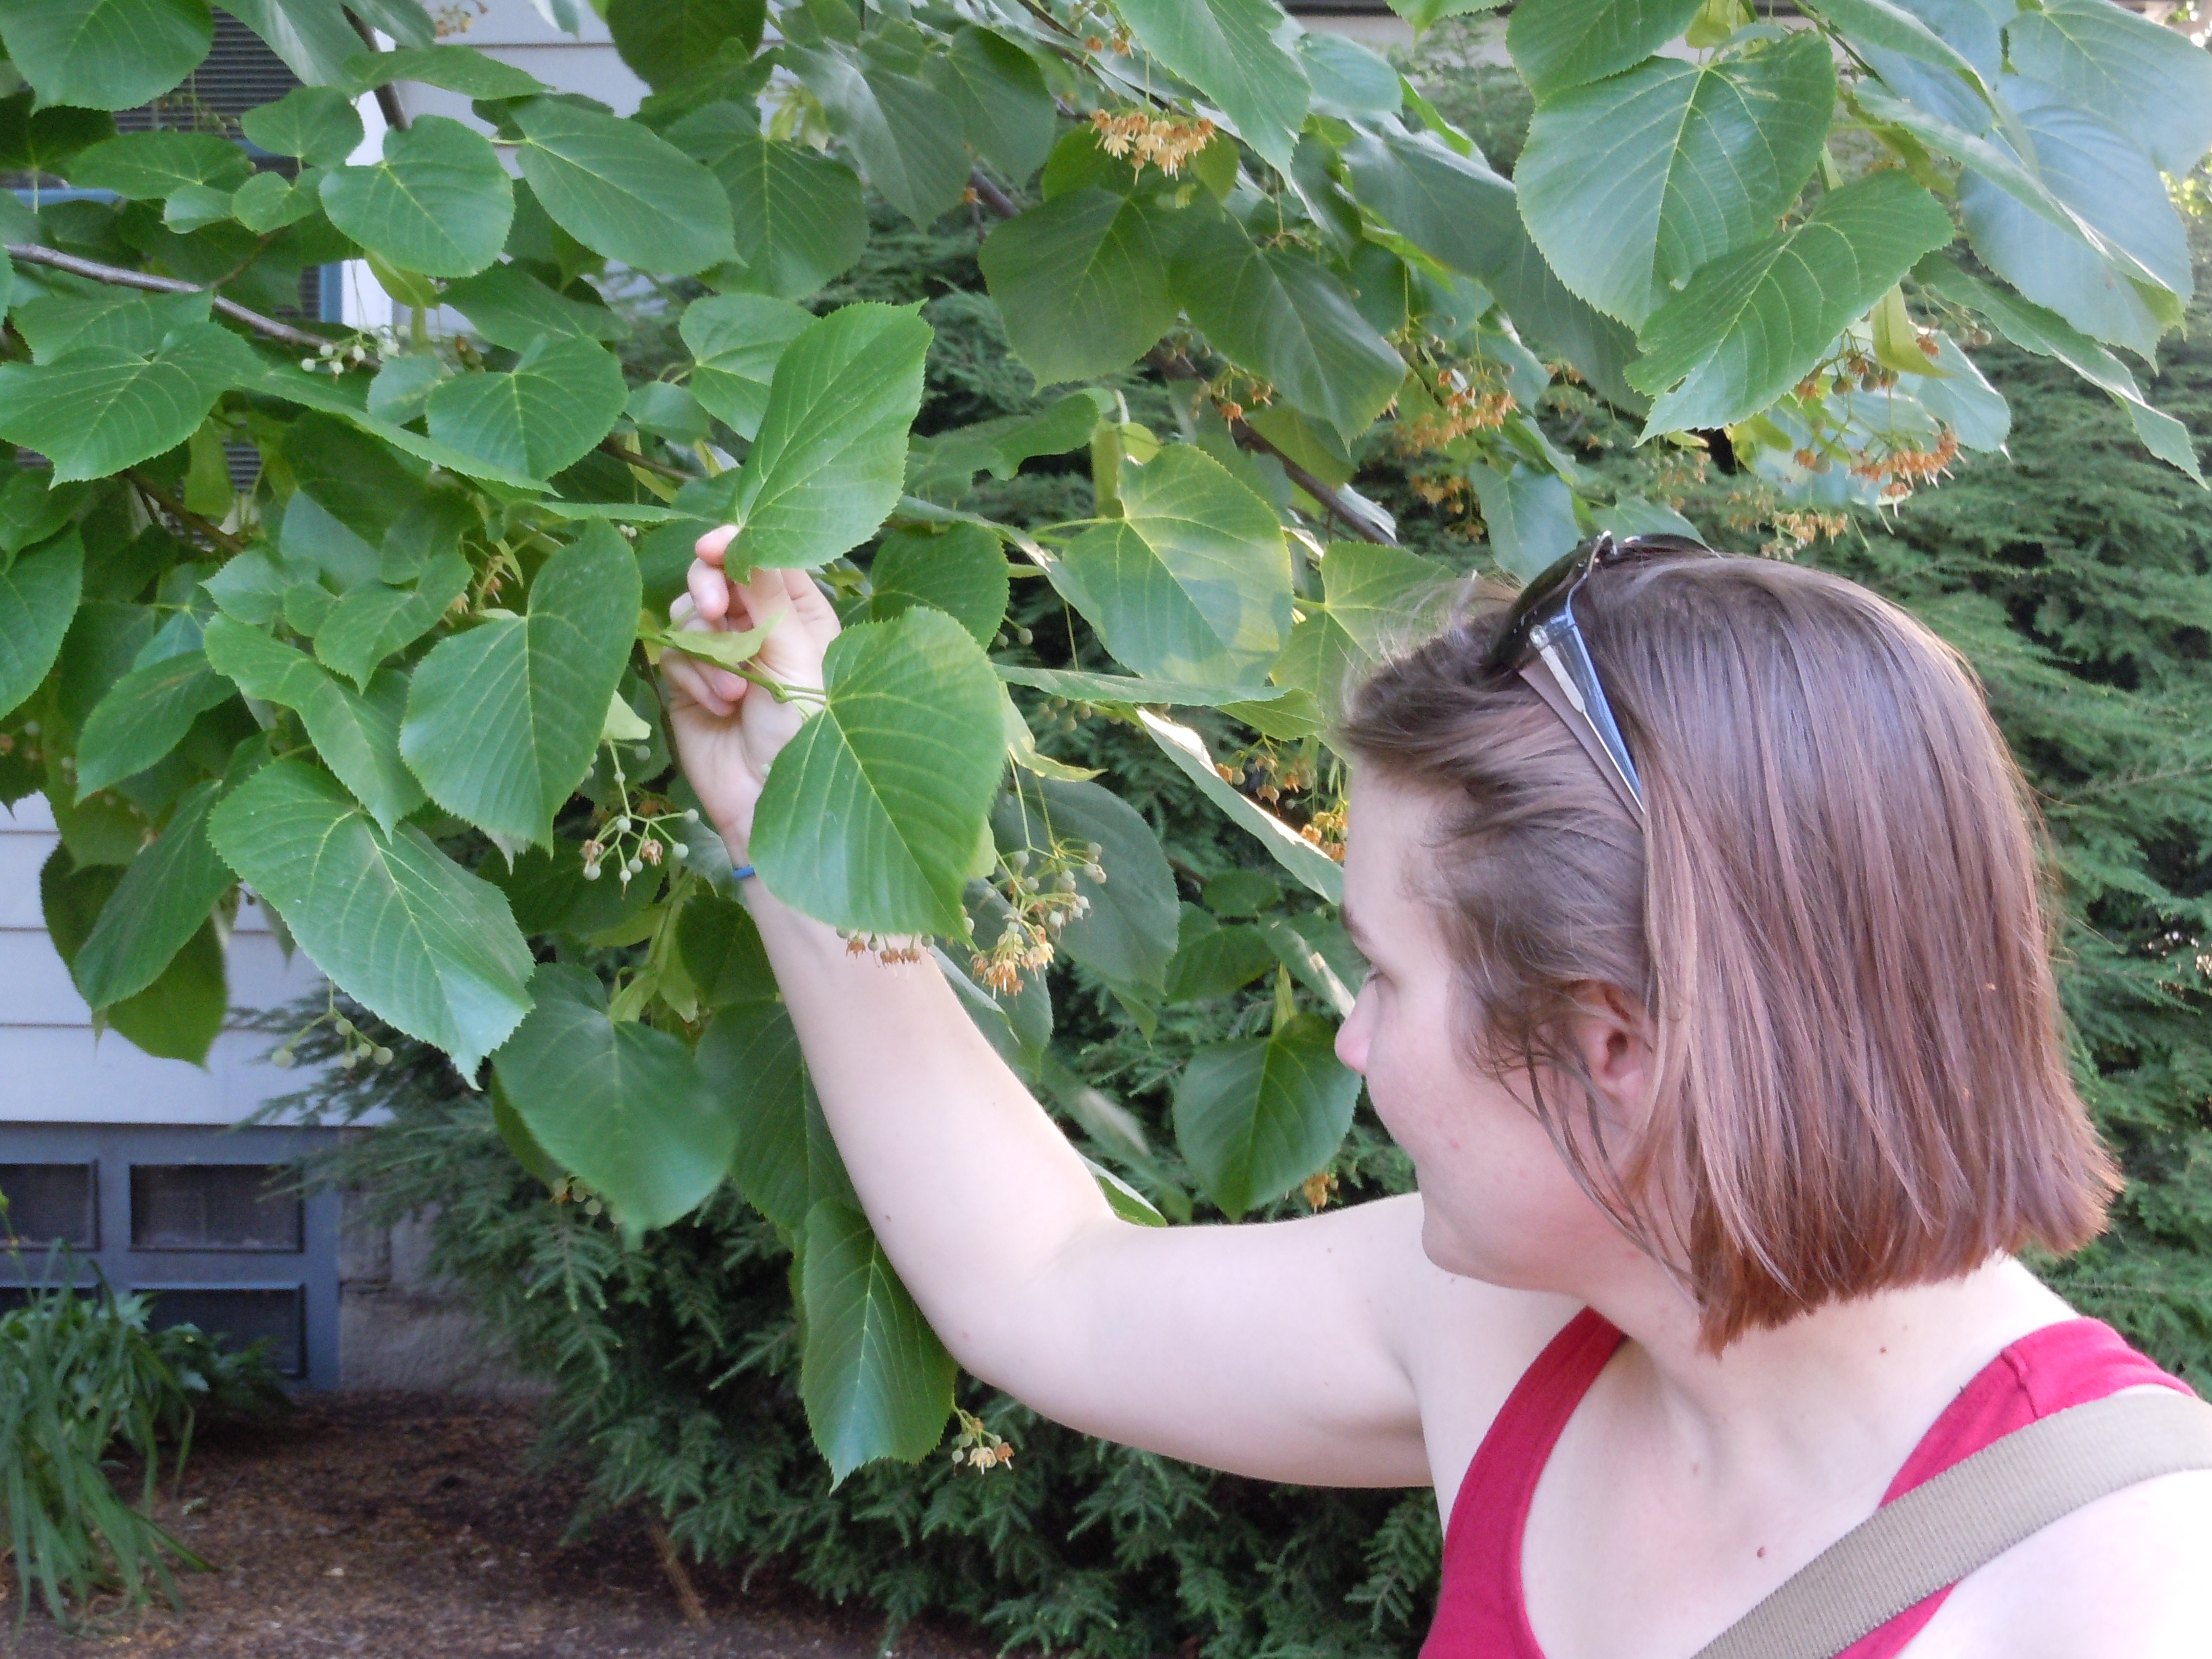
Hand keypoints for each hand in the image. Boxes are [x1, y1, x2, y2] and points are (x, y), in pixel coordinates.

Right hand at [661, 526, 840, 858]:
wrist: (769, 804)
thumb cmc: (804, 734)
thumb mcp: (795, 658)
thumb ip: (766, 596)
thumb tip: (742, 537)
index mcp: (799, 614)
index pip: (764, 559)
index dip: (736, 546)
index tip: (713, 546)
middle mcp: (759, 627)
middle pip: (718, 577)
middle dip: (708, 588)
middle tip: (708, 608)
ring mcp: (721, 653)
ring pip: (688, 613)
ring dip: (706, 646)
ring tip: (733, 688)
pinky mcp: (689, 681)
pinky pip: (674, 653)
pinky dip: (692, 675)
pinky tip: (719, 706)